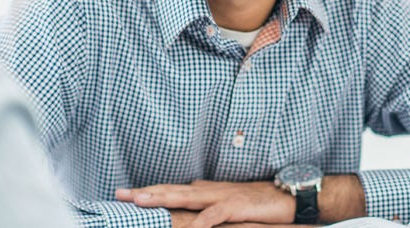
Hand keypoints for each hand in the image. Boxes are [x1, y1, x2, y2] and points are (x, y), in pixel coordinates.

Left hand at [116, 179, 294, 227]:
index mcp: (207, 190)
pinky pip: (215, 215)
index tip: (125, 194)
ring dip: (163, 198)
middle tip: (120, 194)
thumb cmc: (261, 200)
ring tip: (141, 201)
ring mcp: (223, 196)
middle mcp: (211, 190)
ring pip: (186, 196)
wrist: (289, 196)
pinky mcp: (237, 206)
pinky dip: (201, 221)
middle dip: (146, 192)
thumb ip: (209, 196)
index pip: (173, 189)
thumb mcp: (230, 199)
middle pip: (173, 190)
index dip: (149, 191)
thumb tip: (191, 187)